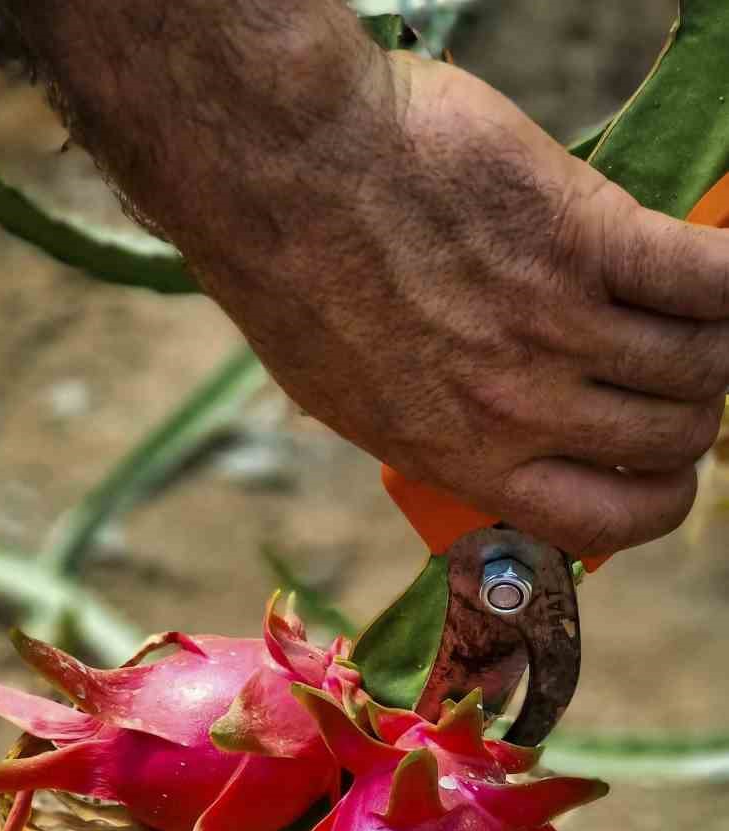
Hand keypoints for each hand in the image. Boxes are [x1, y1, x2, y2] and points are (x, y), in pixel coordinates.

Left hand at [196, 54, 728, 560]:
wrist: (282, 172)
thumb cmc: (302, 280)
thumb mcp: (358, 402)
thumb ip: (443, 434)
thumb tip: (500, 445)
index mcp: (469, 459)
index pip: (607, 521)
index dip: (657, 499)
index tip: (660, 468)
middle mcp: (521, 409)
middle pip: (672, 436)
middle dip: (692, 407)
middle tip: (675, 361)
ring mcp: (554, 324)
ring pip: (701, 360)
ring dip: (714, 337)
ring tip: (694, 306)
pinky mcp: (580, 235)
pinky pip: (706, 278)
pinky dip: (727, 275)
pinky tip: (713, 263)